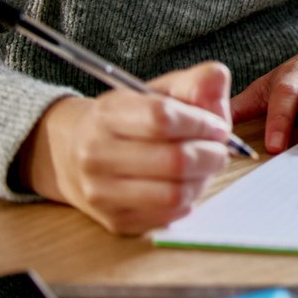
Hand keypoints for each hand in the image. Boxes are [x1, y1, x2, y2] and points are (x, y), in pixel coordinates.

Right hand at [17, 61, 233, 234]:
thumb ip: (194, 82)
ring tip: (205, 167)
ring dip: (203, 180)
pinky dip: (188, 200)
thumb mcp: (159, 91)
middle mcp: (97, 155)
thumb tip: (217, 78)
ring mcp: (102, 192)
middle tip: (220, 149)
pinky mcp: (114, 220)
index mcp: (108, 114)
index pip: (163, 118)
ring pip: (174, 194)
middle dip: (211, 155)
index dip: (201, 123)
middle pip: (174, 161)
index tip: (218, 126)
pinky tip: (185, 184)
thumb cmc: (130, 120)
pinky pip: (168, 216)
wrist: (77, 155)